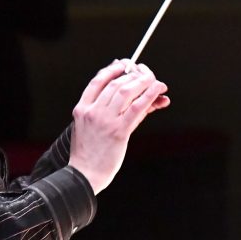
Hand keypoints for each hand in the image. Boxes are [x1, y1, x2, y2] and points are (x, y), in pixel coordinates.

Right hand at [68, 60, 170, 193]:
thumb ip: (110, 111)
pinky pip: (137, 107)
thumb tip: (133, 97)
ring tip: (155, 81)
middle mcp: (92, 111)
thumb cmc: (89, 153)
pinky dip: (150, 95)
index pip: (98, 80)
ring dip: (144, 82)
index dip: (114, 69)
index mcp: (82, 108)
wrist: (84, 175)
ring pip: (127, 91)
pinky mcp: (118, 131)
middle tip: (147, 73)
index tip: (126, 64)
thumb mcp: (91, 127)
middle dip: (135, 74)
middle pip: (116, 83)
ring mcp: (105, 120)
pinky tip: (158, 90)